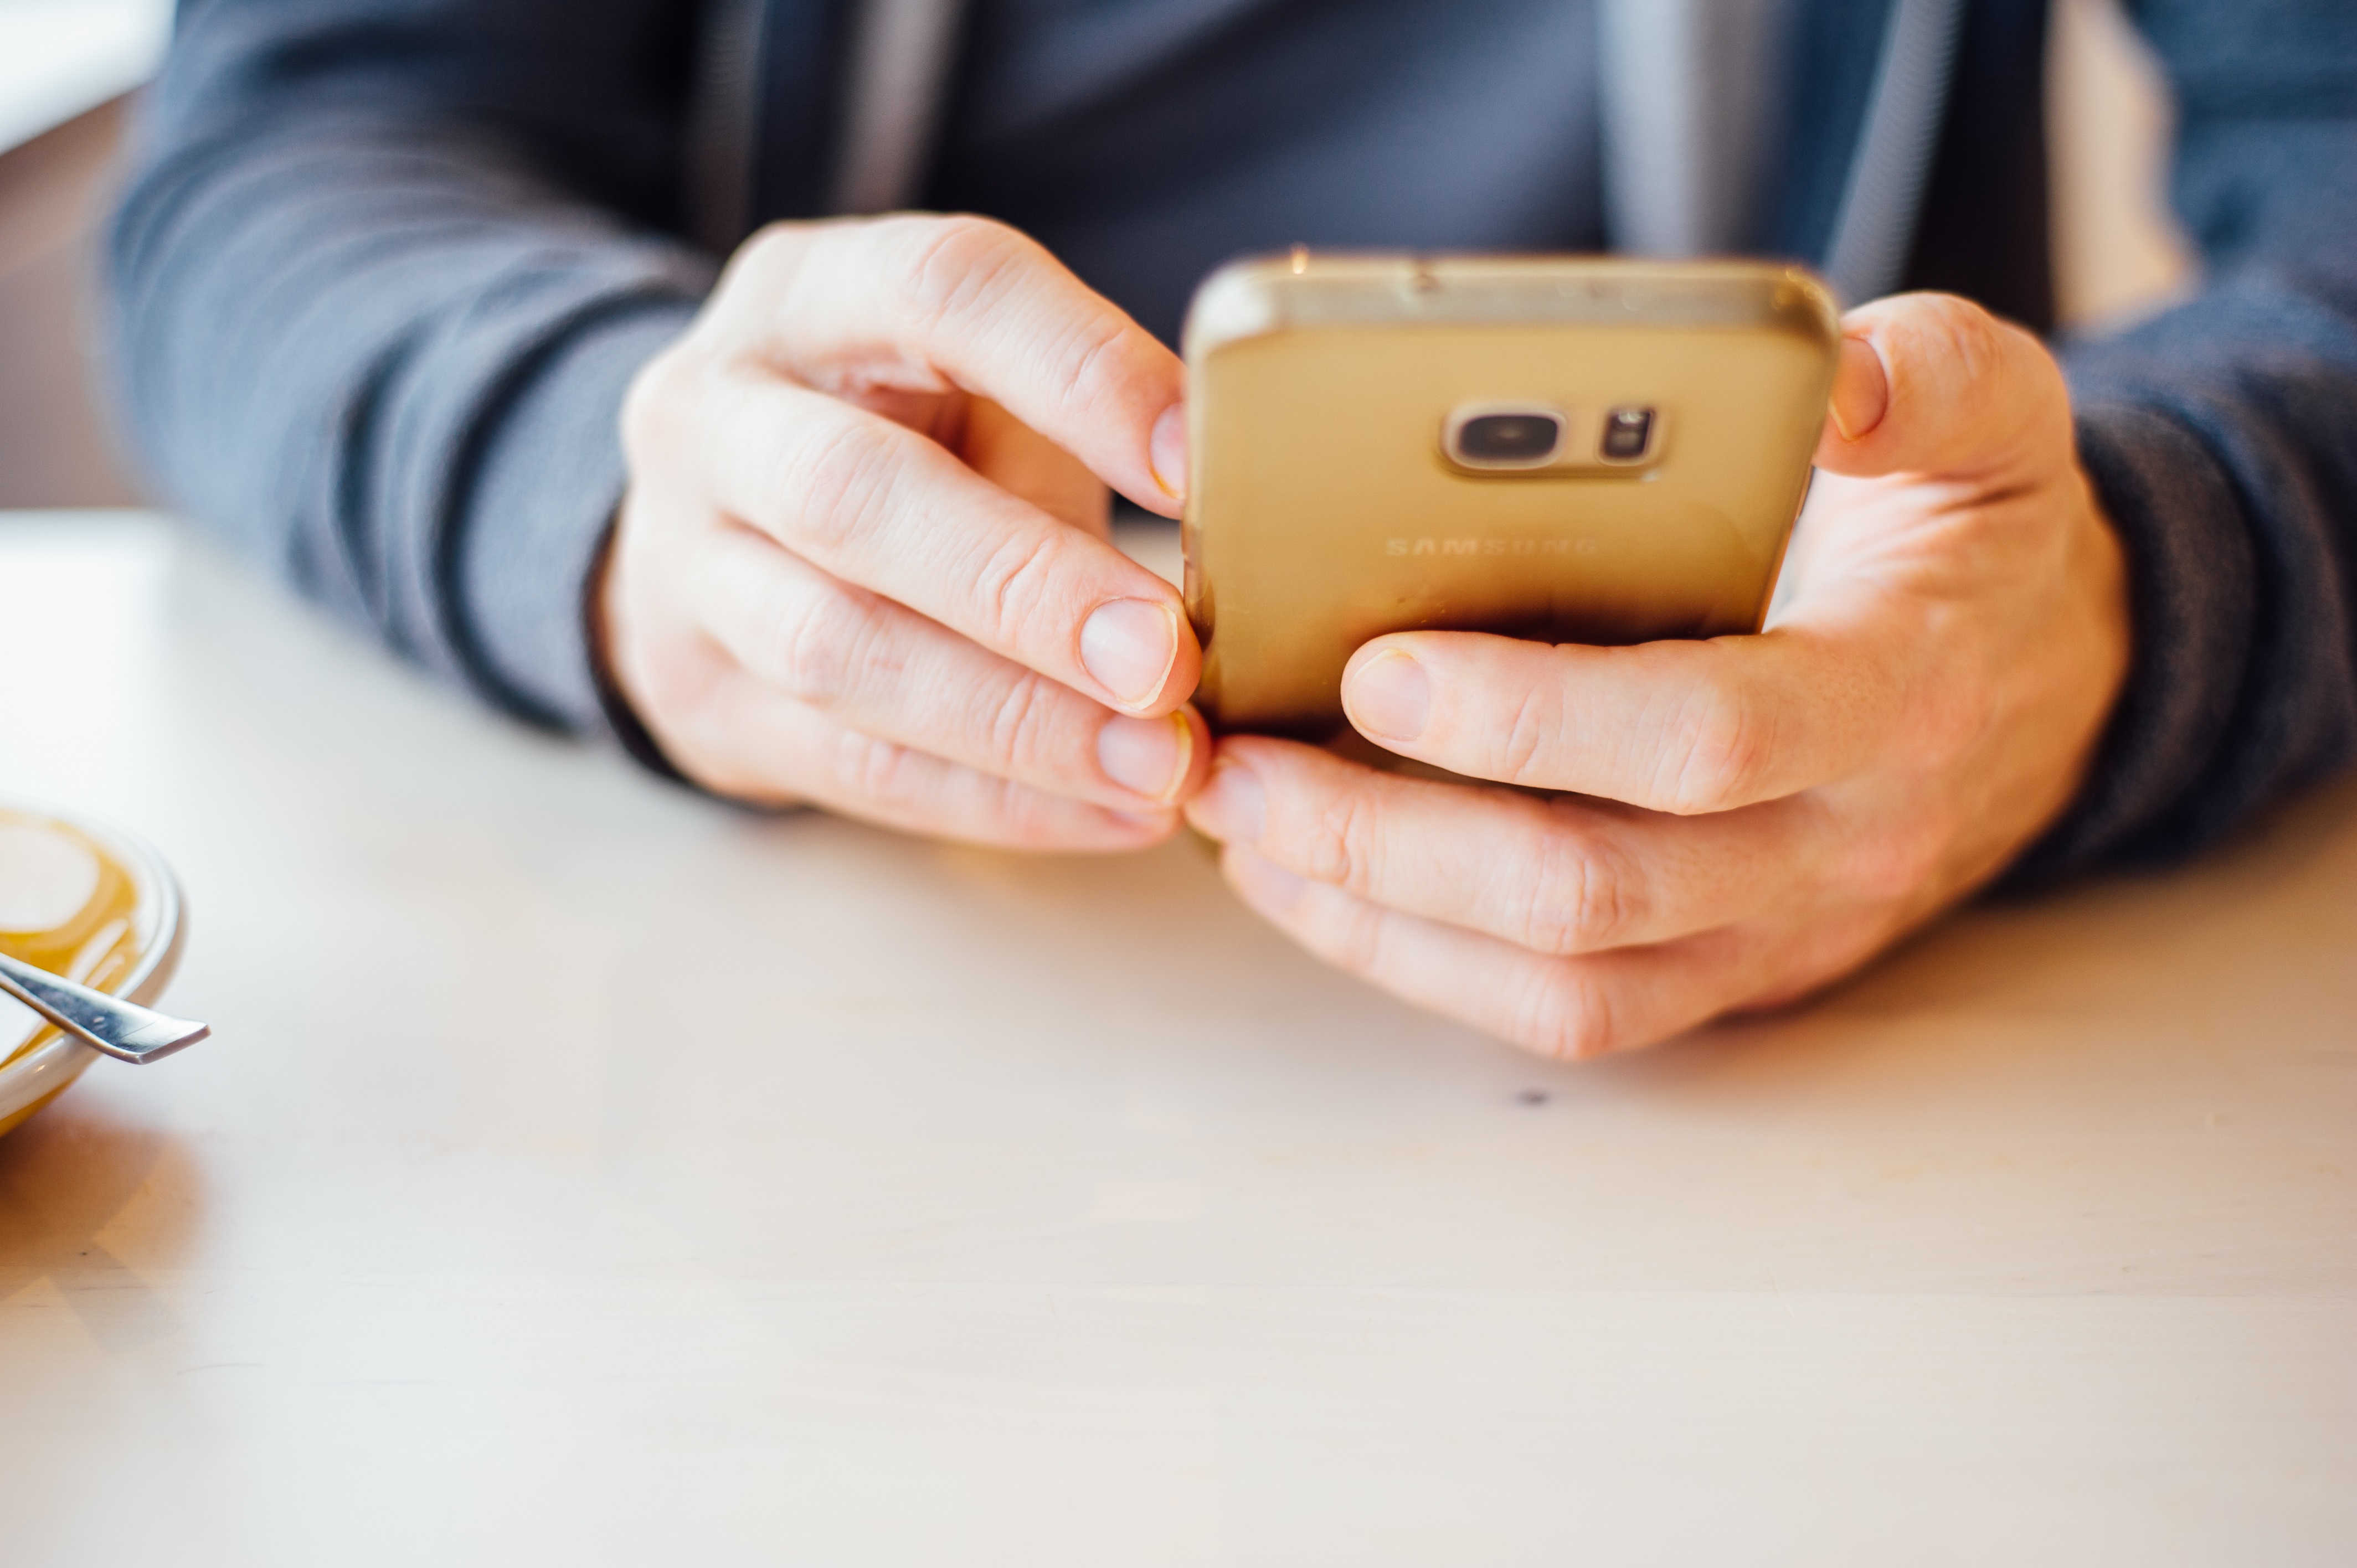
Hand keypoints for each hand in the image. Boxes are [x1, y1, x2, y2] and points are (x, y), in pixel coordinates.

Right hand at [602, 215, 1209, 846]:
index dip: (1079, 370)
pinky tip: (1115, 813)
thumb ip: (1087, 429)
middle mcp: (717, 417)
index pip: (943, 291)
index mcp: (812, 296)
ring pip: (838, 650)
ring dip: (1018, 721)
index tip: (1198, 465)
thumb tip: (1251, 519)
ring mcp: (684, 566)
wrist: (719, 538)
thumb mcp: (982, 388)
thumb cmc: (907, 443)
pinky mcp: (704, 701)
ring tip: (1161, 764)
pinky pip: (854, 768)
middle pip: (853, 494)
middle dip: (1025, 585)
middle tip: (1165, 660)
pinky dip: (999, 800)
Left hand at [1185, 294, 2132, 1057]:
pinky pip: (1564, 1015)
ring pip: (1561, 980)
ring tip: (1237, 827)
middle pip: (1593, 886)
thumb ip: (1924, 378)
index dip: (1531, 716)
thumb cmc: (1979, 547)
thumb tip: (1826, 374)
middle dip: (1389, 837)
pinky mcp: (1725, 975)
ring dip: (1376, 916)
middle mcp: (1833, 845)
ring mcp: (1777, 933)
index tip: (1373, 667)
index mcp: (1892, 697)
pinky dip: (1419, 964)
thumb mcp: (1998, 425)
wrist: (2054, 696)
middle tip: (1233, 762)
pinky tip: (1309, 886)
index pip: (1703, 734)